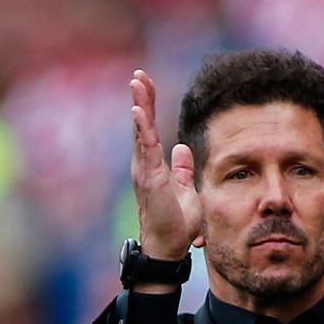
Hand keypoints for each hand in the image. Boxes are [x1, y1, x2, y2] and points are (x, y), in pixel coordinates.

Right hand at [130, 70, 200, 258]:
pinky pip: (146, 148)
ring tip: (137, 83)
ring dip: (140, 106)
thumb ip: (182, 169)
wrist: (168, 247)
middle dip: (141, 98)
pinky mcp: (149, 178)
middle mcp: (145, 165)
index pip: (150, 130)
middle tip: (139, 75)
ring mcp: (145, 170)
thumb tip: (182, 148)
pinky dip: (142, 128)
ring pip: (142, 132)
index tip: (147, 84)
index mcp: (154, 165)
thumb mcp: (185, 189)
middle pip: (142, 125)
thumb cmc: (176, 224)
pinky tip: (140, 110)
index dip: (149, 106)